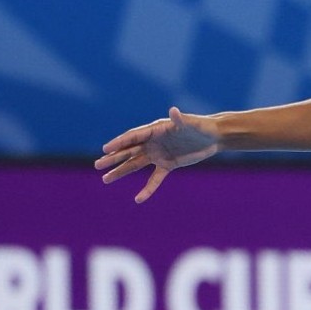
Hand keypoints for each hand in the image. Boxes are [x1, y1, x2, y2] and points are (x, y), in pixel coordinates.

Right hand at [95, 107, 221, 202]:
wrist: (212, 137)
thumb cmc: (200, 126)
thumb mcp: (190, 123)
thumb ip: (179, 120)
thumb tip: (173, 111)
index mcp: (154, 130)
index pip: (132, 137)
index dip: (119, 142)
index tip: (105, 149)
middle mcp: (152, 142)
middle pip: (128, 151)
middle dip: (113, 158)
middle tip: (98, 165)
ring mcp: (158, 154)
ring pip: (135, 164)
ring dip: (121, 171)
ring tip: (105, 179)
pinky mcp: (168, 165)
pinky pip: (155, 179)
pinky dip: (147, 189)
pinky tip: (138, 199)